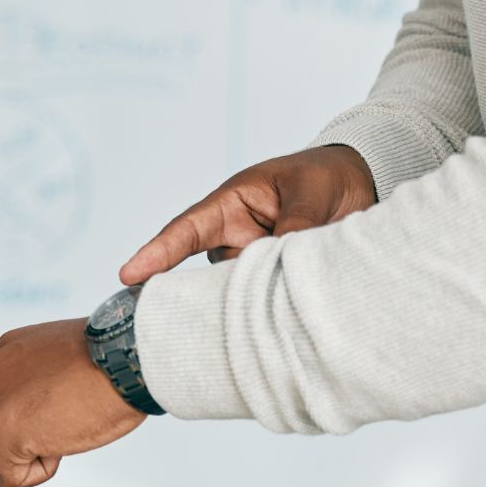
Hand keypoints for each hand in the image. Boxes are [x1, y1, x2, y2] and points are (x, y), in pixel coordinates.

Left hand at [0, 319, 145, 486]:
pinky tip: (60, 445)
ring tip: (66, 427)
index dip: (39, 418)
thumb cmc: (112, 362)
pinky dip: (38, 473)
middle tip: (69, 418)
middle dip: (31, 437)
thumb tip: (40, 413)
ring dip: (34, 454)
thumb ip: (39, 382)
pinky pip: (8, 476)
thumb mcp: (63, 362)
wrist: (125, 361)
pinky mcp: (3, 433)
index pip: (3, 405)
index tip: (67, 404)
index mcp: (7, 355)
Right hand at [120, 145, 375, 283]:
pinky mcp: (271, 281)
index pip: (186, 230)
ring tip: (289, 290)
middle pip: (208, 273)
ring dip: (257, 296)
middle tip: (240, 302)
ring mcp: (250, 262)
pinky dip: (274, 305)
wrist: (358, 185)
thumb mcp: (310, 192)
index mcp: (231, 205)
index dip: (157, 253)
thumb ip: (295, 225)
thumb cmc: (324, 177)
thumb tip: (278, 264)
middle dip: (215, 291)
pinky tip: (291, 309)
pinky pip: (263, 299)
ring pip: (238, 291)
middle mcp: (233, 237)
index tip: (127, 275)